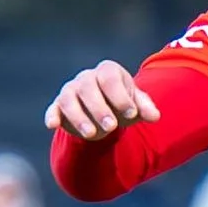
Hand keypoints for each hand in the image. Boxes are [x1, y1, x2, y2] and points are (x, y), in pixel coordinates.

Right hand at [44, 61, 160, 140]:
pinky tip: (53, 125)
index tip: (131, 113)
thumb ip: (145, 108)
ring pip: (70, 100)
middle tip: (111, 127)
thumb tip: (155, 116)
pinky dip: (52, 116)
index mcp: (107, 71)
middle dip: (100, 108)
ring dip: (79, 117)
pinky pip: (53, 109)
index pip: (111, 78)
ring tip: (91, 134)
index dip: (121, 96)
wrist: (106, 111)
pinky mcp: (58, 106)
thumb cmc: (123, 104)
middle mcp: (86, 78)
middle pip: (89, 88)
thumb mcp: (136, 105)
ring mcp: (70, 90)